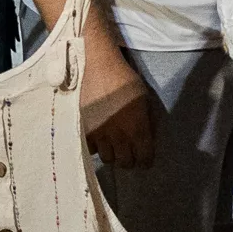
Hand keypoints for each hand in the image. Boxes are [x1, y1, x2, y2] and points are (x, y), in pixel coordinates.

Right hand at [78, 28, 157, 166]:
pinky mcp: (84, 130)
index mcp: (137, 127)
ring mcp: (100, 134)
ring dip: (113, 154)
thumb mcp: (144, 99)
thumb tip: (147, 138)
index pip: (144, 156)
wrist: (100, 69)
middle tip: (130, 153)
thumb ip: (146, 121)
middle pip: (125, 162)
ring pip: (108, 158)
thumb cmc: (126, 80)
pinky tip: (100, 138)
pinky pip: (91, 149)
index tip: (145, 160)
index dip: (146, 160)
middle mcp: (119, 135)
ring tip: (114, 146)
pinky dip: (97, 147)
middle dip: (130, 160)